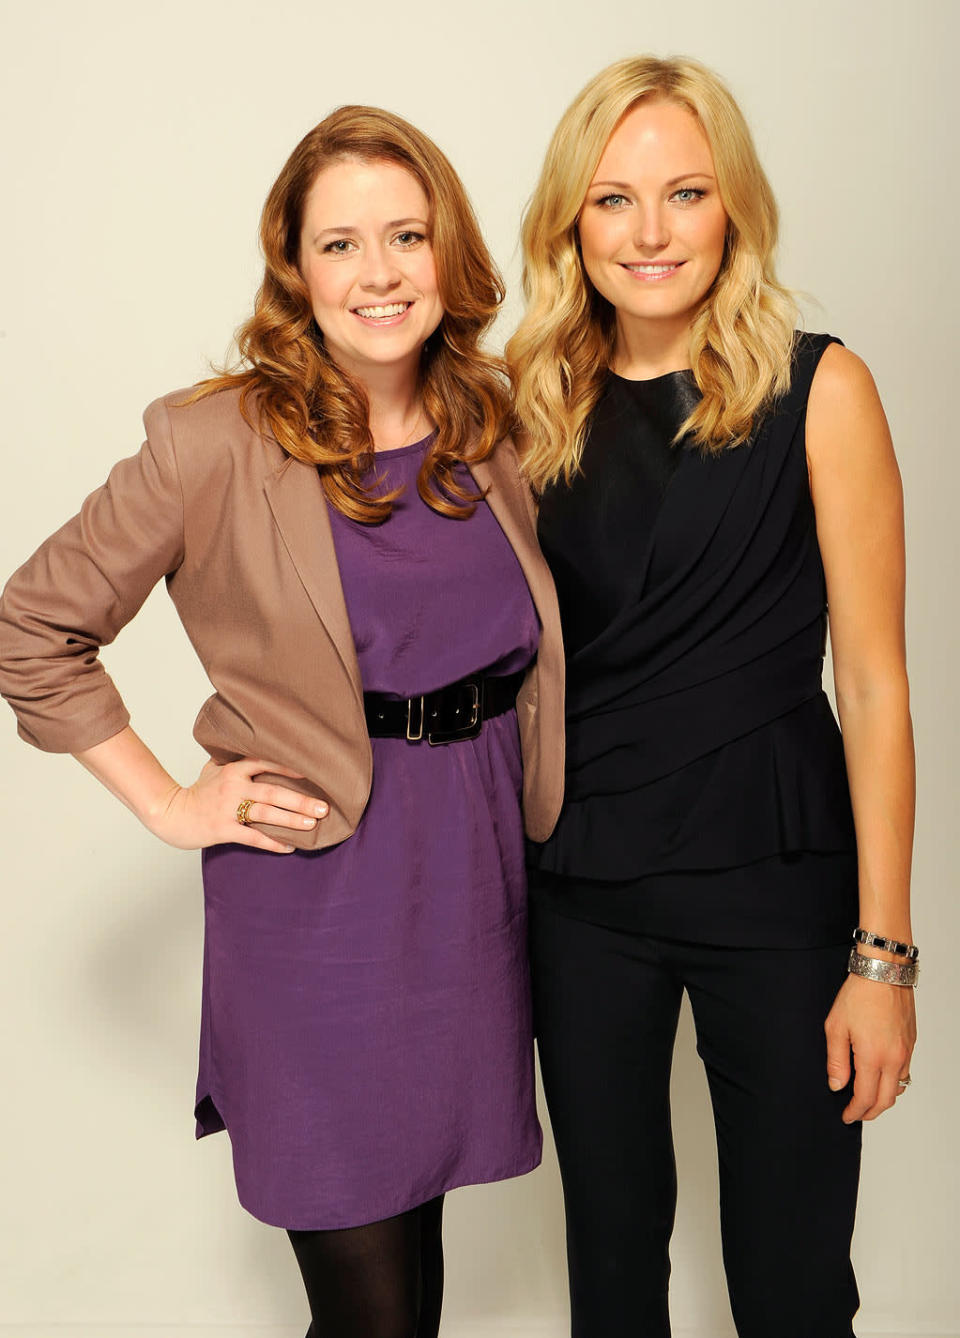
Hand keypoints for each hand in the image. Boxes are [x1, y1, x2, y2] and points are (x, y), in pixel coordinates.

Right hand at [147, 757, 328, 853]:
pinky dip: (272, 843)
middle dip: (300, 800)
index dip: (289, 767)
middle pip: (272, 792)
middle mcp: (232, 787)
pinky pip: (253, 837)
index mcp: (232, 770)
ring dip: (291, 820)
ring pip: (266, 814)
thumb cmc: (197, 792)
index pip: (265, 763)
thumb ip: (234, 760)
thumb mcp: (213, 770)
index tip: (312, 772)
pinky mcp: (223, 830)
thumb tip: (255, 746)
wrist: (171, 814)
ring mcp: (228, 810)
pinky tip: (290, 847)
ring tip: (312, 824)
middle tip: (323, 807)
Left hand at [824, 972, 916, 1122]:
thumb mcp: (835, 1026)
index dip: (855, 1111)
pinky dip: (893, 1081)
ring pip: (898, 1088)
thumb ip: (836, 1060)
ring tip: (867, 1097)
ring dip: (884, 1098)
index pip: (865, 1097)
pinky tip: (881, 1076)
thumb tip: (837, 1085)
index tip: (846, 1116)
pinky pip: (905, 1071)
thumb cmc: (858, 995)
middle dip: (871, 1112)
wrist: (884, 972)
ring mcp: (906, 1051)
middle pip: (886, 1100)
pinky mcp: (911, 1042)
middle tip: (857, 1113)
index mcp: (873, 1056)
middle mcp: (894, 1058)